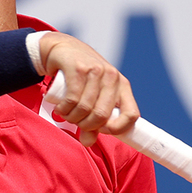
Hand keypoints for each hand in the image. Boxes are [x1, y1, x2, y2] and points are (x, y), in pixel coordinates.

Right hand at [41, 32, 138, 146]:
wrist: (63, 49)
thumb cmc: (79, 76)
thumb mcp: (90, 96)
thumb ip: (91, 120)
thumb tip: (88, 143)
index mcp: (122, 86)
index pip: (131, 114)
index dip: (117, 128)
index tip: (101, 131)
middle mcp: (112, 77)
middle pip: (103, 115)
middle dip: (85, 125)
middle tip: (75, 122)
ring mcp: (96, 71)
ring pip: (85, 108)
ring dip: (71, 117)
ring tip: (64, 114)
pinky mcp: (78, 68)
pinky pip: (72, 99)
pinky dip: (64, 109)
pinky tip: (60, 108)